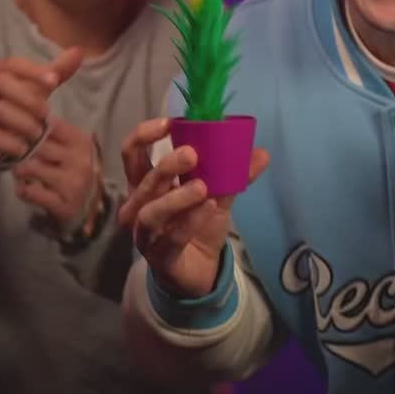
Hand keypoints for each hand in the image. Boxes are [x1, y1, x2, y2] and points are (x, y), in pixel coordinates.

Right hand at [0, 48, 82, 173]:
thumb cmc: (12, 108)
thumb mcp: (35, 90)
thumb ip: (55, 73)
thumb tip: (78, 52)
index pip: (11, 63)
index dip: (33, 71)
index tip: (54, 82)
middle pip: (0, 83)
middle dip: (27, 97)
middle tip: (47, 113)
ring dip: (21, 121)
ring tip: (38, 134)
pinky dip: (7, 142)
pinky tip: (23, 149)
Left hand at [14, 116, 98, 229]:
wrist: (89, 208)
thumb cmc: (74, 171)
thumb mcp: (71, 146)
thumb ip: (54, 131)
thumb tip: (28, 108)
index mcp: (81, 141)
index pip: (50, 125)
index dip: (29, 125)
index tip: (16, 129)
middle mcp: (80, 160)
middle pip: (37, 146)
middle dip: (20, 149)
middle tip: (11, 152)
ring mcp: (73, 183)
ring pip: (30, 168)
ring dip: (19, 170)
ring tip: (19, 171)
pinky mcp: (63, 205)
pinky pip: (29, 192)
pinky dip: (22, 190)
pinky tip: (25, 188)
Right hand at [119, 118, 268, 298]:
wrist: (201, 269)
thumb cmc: (198, 224)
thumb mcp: (218, 195)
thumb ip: (233, 175)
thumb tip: (262, 153)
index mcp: (146, 184)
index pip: (132, 153)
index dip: (144, 135)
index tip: (169, 124)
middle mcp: (138, 206)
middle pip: (144, 180)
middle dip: (167, 165)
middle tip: (193, 154)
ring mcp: (144, 234)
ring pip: (151, 212)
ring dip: (176, 197)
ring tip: (203, 187)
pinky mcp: (159, 257)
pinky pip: (171, 238)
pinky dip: (190, 221)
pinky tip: (209, 208)